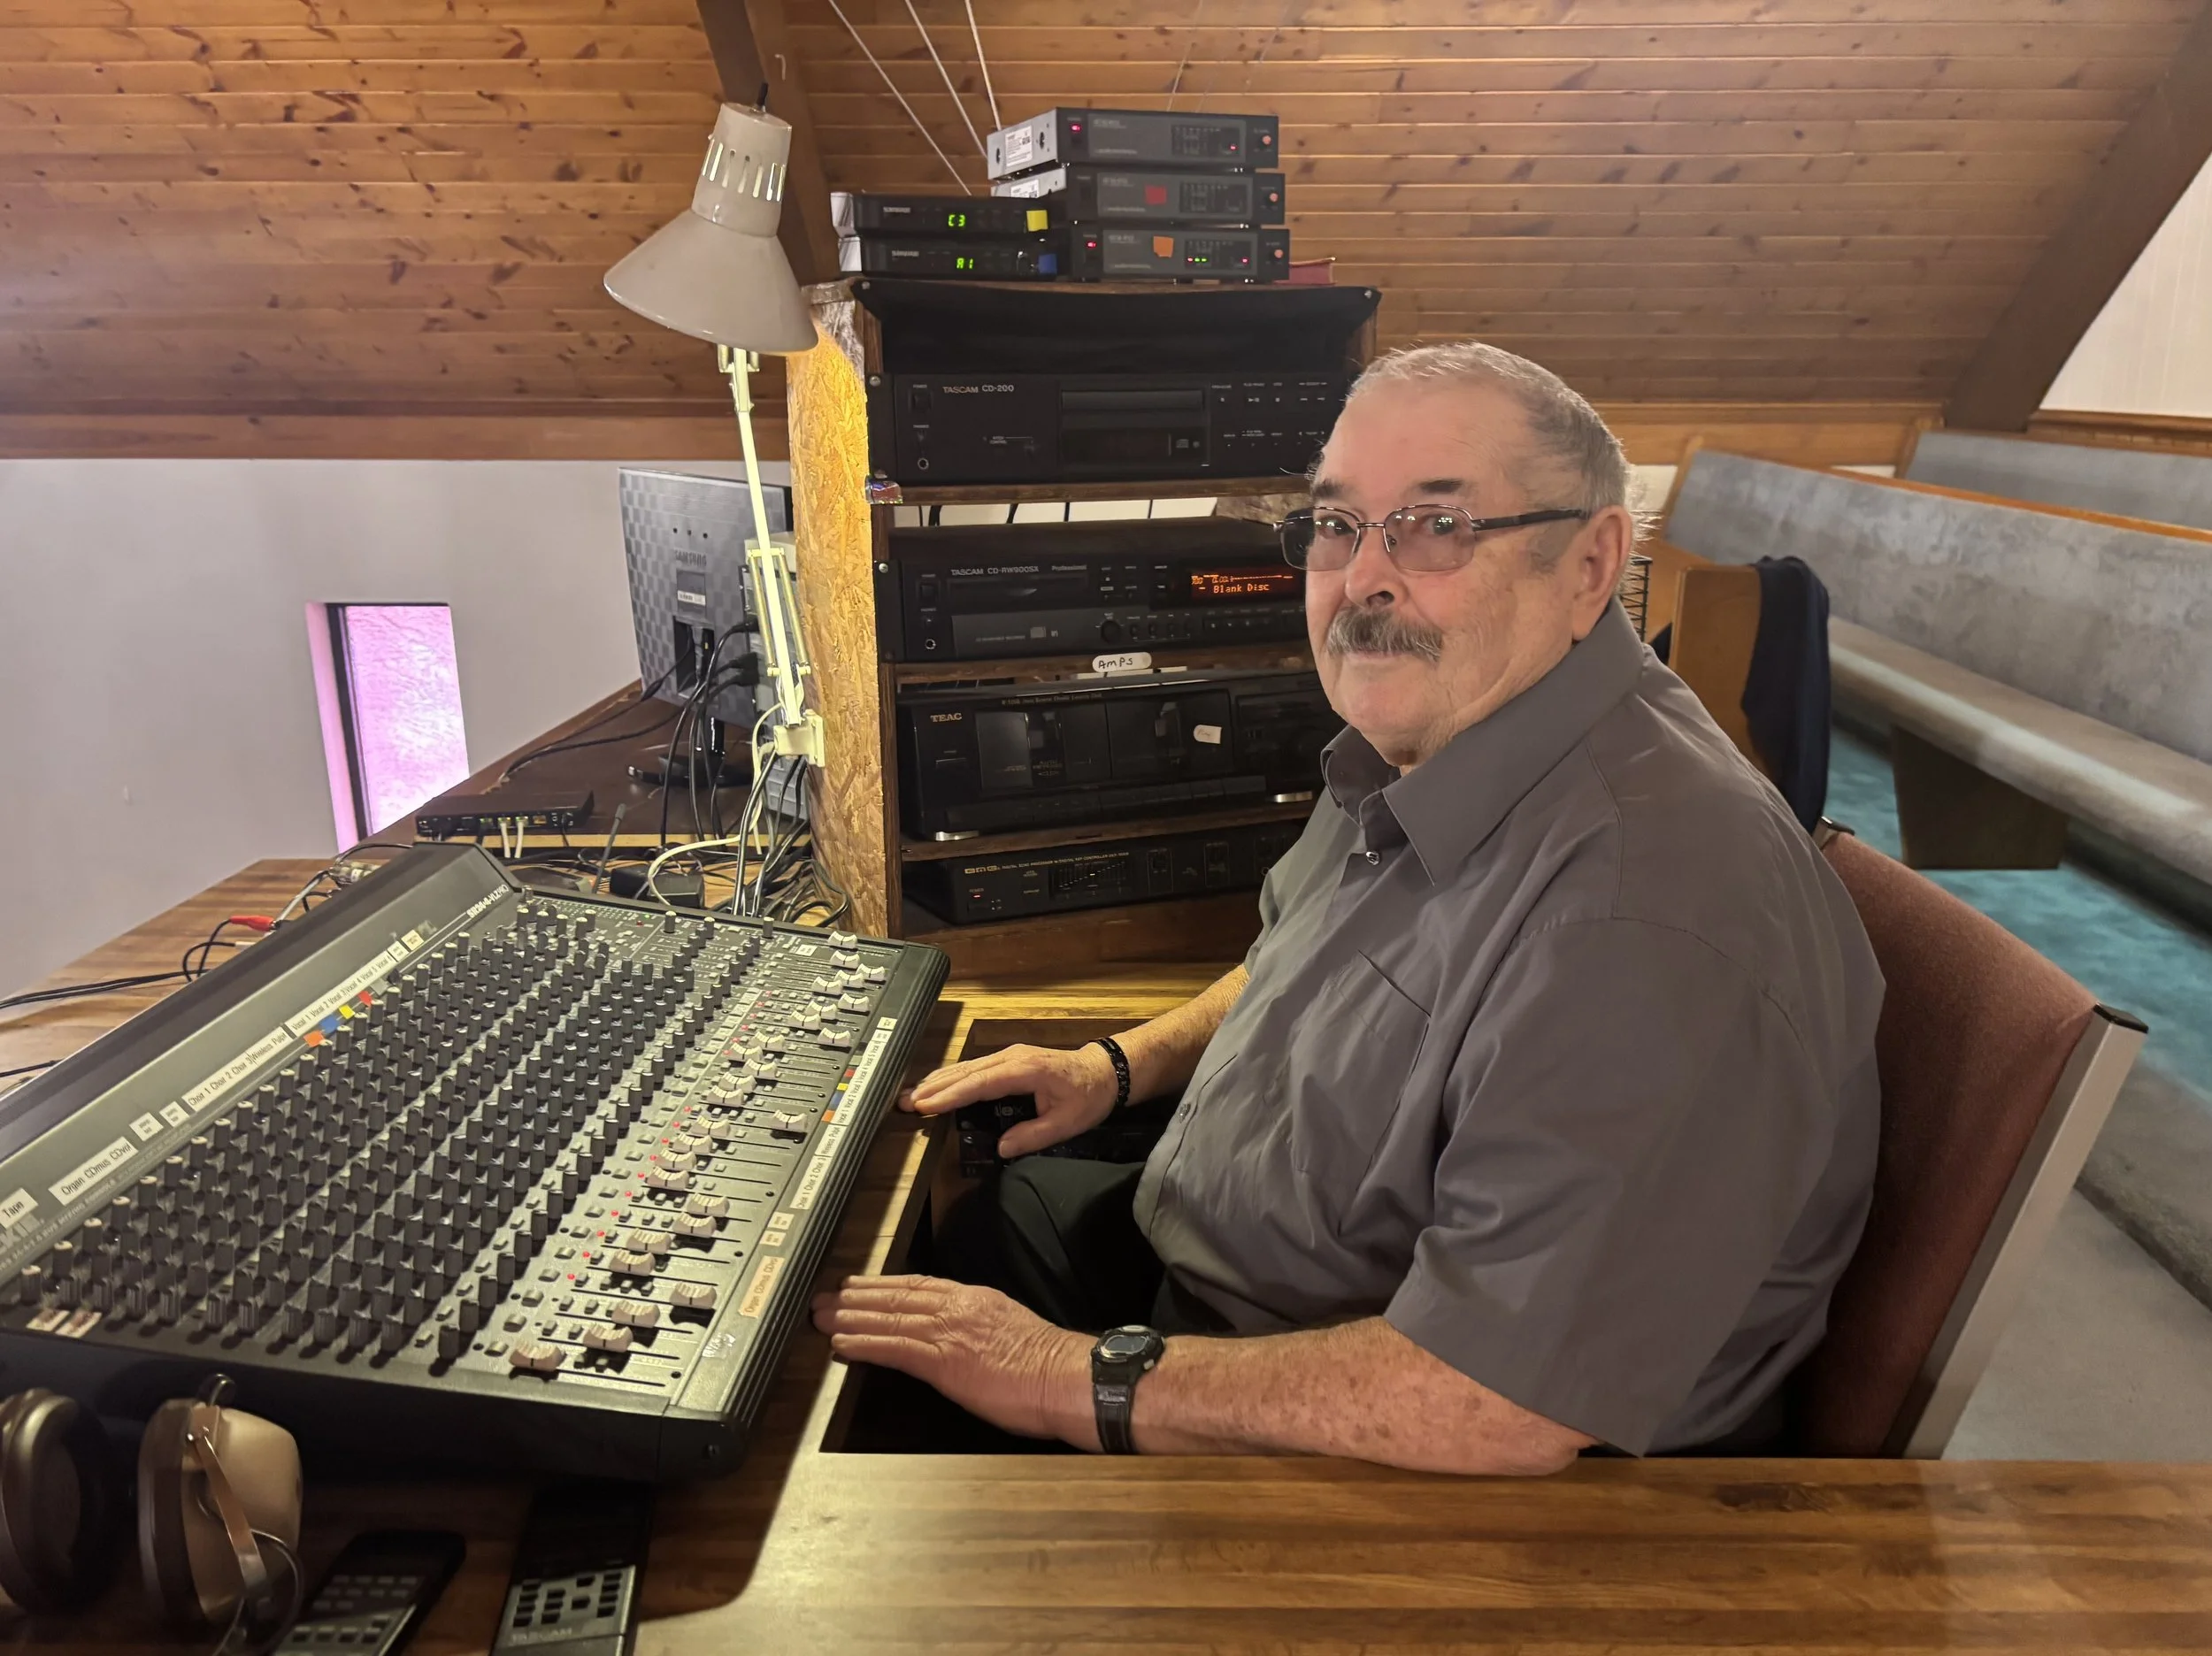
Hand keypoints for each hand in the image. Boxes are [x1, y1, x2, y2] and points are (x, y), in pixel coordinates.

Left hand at [811, 1274, 1096, 1447]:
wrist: (1066, 1377)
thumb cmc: (1048, 1366)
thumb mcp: (1011, 1332)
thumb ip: (982, 1329)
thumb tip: (965, 1340)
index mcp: (976, 1300)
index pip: (921, 1286)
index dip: (886, 1287)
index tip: (861, 1286)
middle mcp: (959, 1307)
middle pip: (898, 1295)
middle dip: (858, 1296)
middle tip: (825, 1296)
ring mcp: (950, 1331)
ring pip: (890, 1317)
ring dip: (850, 1317)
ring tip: (823, 1317)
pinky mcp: (944, 1360)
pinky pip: (894, 1348)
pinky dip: (864, 1344)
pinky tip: (842, 1344)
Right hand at [901, 1041, 1119, 1156]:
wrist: (1105, 1071)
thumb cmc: (1088, 1096)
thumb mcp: (1067, 1122)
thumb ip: (1034, 1135)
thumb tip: (1001, 1148)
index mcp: (1025, 1070)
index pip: (981, 1083)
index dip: (952, 1095)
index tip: (927, 1105)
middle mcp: (1012, 1057)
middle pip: (967, 1072)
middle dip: (934, 1087)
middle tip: (905, 1102)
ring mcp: (1009, 1055)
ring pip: (967, 1067)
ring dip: (938, 1081)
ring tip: (912, 1095)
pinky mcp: (1008, 1059)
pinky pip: (975, 1068)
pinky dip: (952, 1078)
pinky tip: (937, 1085)